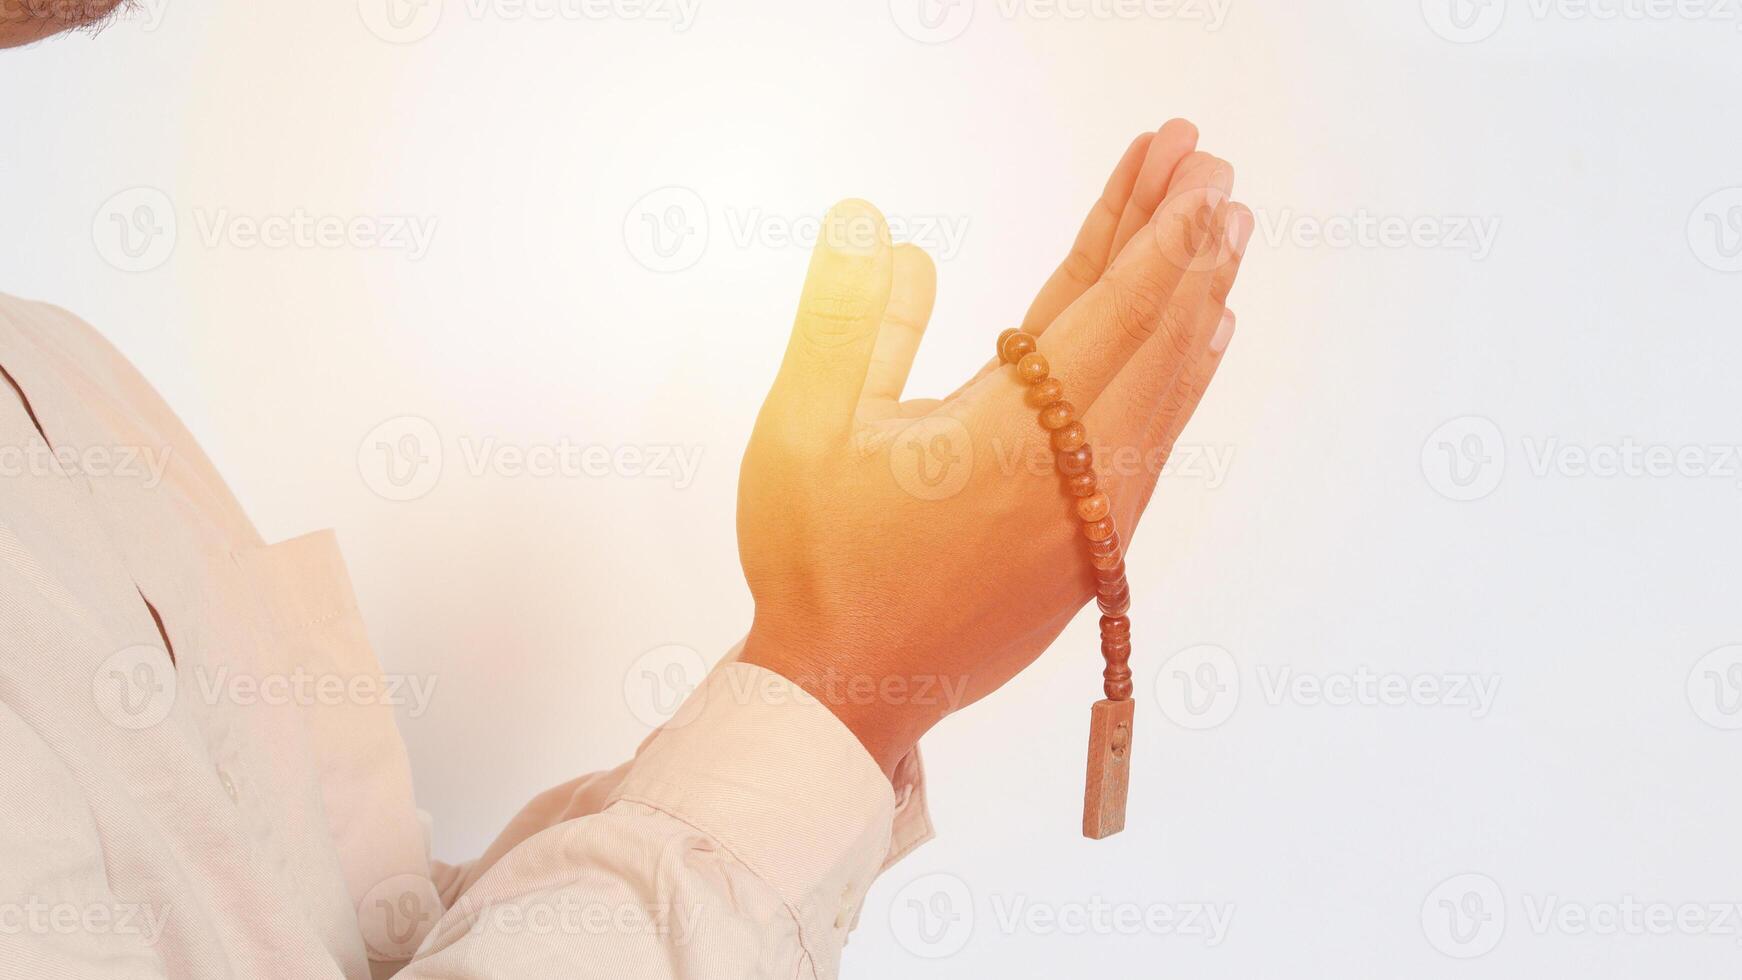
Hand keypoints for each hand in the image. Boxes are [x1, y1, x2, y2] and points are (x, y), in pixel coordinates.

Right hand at [737, 122, 1252, 775]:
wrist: (848, 695)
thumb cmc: (817, 564)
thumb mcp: (803, 433)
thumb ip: (844, 322)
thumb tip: (871, 224)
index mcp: (1008, 439)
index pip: (1107, 313)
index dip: (1153, 232)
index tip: (1192, 168)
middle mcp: (1073, 478)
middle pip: (1154, 341)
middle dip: (1187, 247)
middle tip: (1217, 171)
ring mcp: (1091, 519)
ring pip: (1165, 391)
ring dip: (1196, 305)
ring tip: (1225, 237)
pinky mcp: (1089, 549)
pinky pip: (1153, 440)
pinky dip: (1183, 378)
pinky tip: (1202, 341)